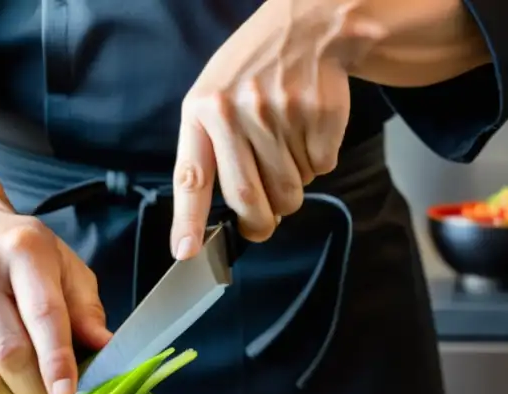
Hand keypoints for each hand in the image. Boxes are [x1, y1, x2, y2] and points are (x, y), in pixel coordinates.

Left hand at [170, 0, 381, 258]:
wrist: (309, 26)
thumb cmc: (252, 72)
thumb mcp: (213, 97)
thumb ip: (208, 154)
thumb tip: (213, 221)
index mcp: (202, 110)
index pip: (192, 177)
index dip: (188, 220)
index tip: (185, 253)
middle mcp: (237, 112)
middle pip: (248, 199)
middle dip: (259, 224)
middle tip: (263, 223)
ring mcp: (280, 113)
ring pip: (290, 190)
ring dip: (291, 188)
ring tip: (286, 151)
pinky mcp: (319, 114)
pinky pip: (321, 169)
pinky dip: (318, 163)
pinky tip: (308, 132)